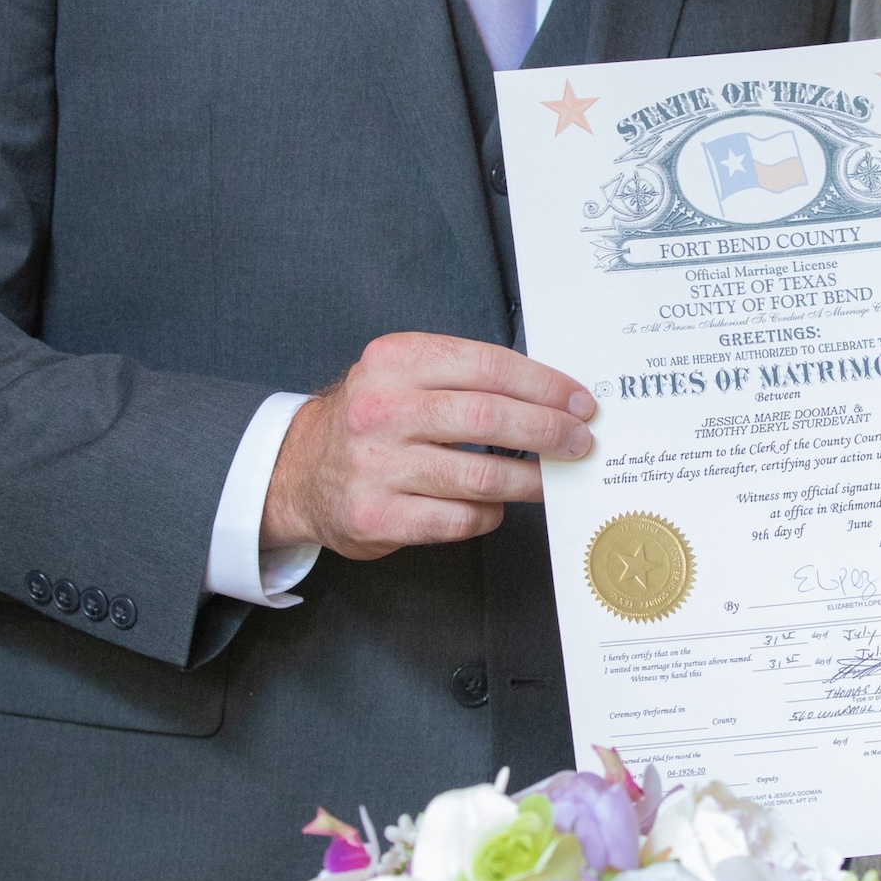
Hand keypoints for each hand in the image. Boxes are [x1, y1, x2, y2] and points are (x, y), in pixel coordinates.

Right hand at [261, 333, 594, 561]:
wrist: (300, 470)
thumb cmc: (373, 420)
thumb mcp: (403, 374)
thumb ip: (466, 377)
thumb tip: (552, 399)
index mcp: (395, 361)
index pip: (487, 366)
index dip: (544, 386)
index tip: (579, 402)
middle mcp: (381, 409)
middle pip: (489, 419)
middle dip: (548, 432)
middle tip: (580, 442)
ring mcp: (377, 465)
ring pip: (480, 476)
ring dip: (530, 480)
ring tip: (551, 479)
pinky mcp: (377, 515)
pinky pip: (458, 518)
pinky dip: (488, 513)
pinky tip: (494, 504)